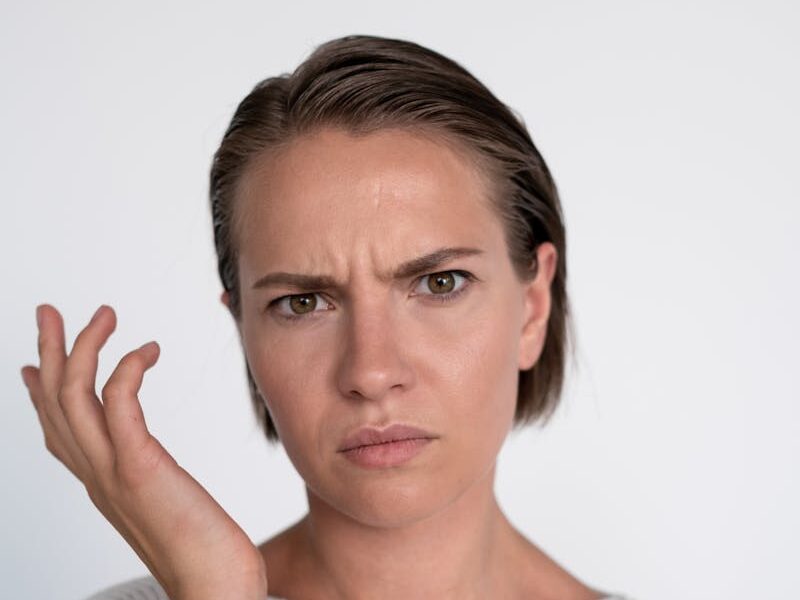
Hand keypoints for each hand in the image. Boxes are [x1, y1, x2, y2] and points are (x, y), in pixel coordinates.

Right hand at [21, 305, 267, 599]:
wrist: (214, 589)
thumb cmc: (205, 552)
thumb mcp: (165, 505)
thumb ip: (149, 479)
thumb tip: (150, 463)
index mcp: (101, 484)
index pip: (58, 431)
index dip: (41, 393)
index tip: (34, 362)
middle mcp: (96, 477)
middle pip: (55, 404)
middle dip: (50, 352)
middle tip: (49, 312)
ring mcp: (112, 473)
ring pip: (74, 398)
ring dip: (82, 348)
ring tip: (103, 314)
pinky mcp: (140, 470)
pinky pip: (119, 406)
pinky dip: (125, 370)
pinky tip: (145, 349)